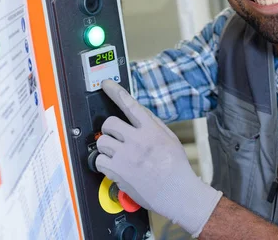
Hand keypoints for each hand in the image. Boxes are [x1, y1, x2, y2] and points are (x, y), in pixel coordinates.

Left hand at [96, 80, 222, 236]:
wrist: (178, 193)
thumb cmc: (176, 168)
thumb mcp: (170, 139)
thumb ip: (153, 125)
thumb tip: (138, 114)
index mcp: (151, 130)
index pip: (130, 105)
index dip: (115, 92)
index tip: (106, 85)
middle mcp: (138, 140)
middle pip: (109, 123)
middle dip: (110, 130)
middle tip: (115, 138)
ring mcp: (126, 155)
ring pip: (101, 141)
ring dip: (106, 147)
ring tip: (116, 155)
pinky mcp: (118, 171)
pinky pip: (99, 160)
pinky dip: (103, 164)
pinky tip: (114, 167)